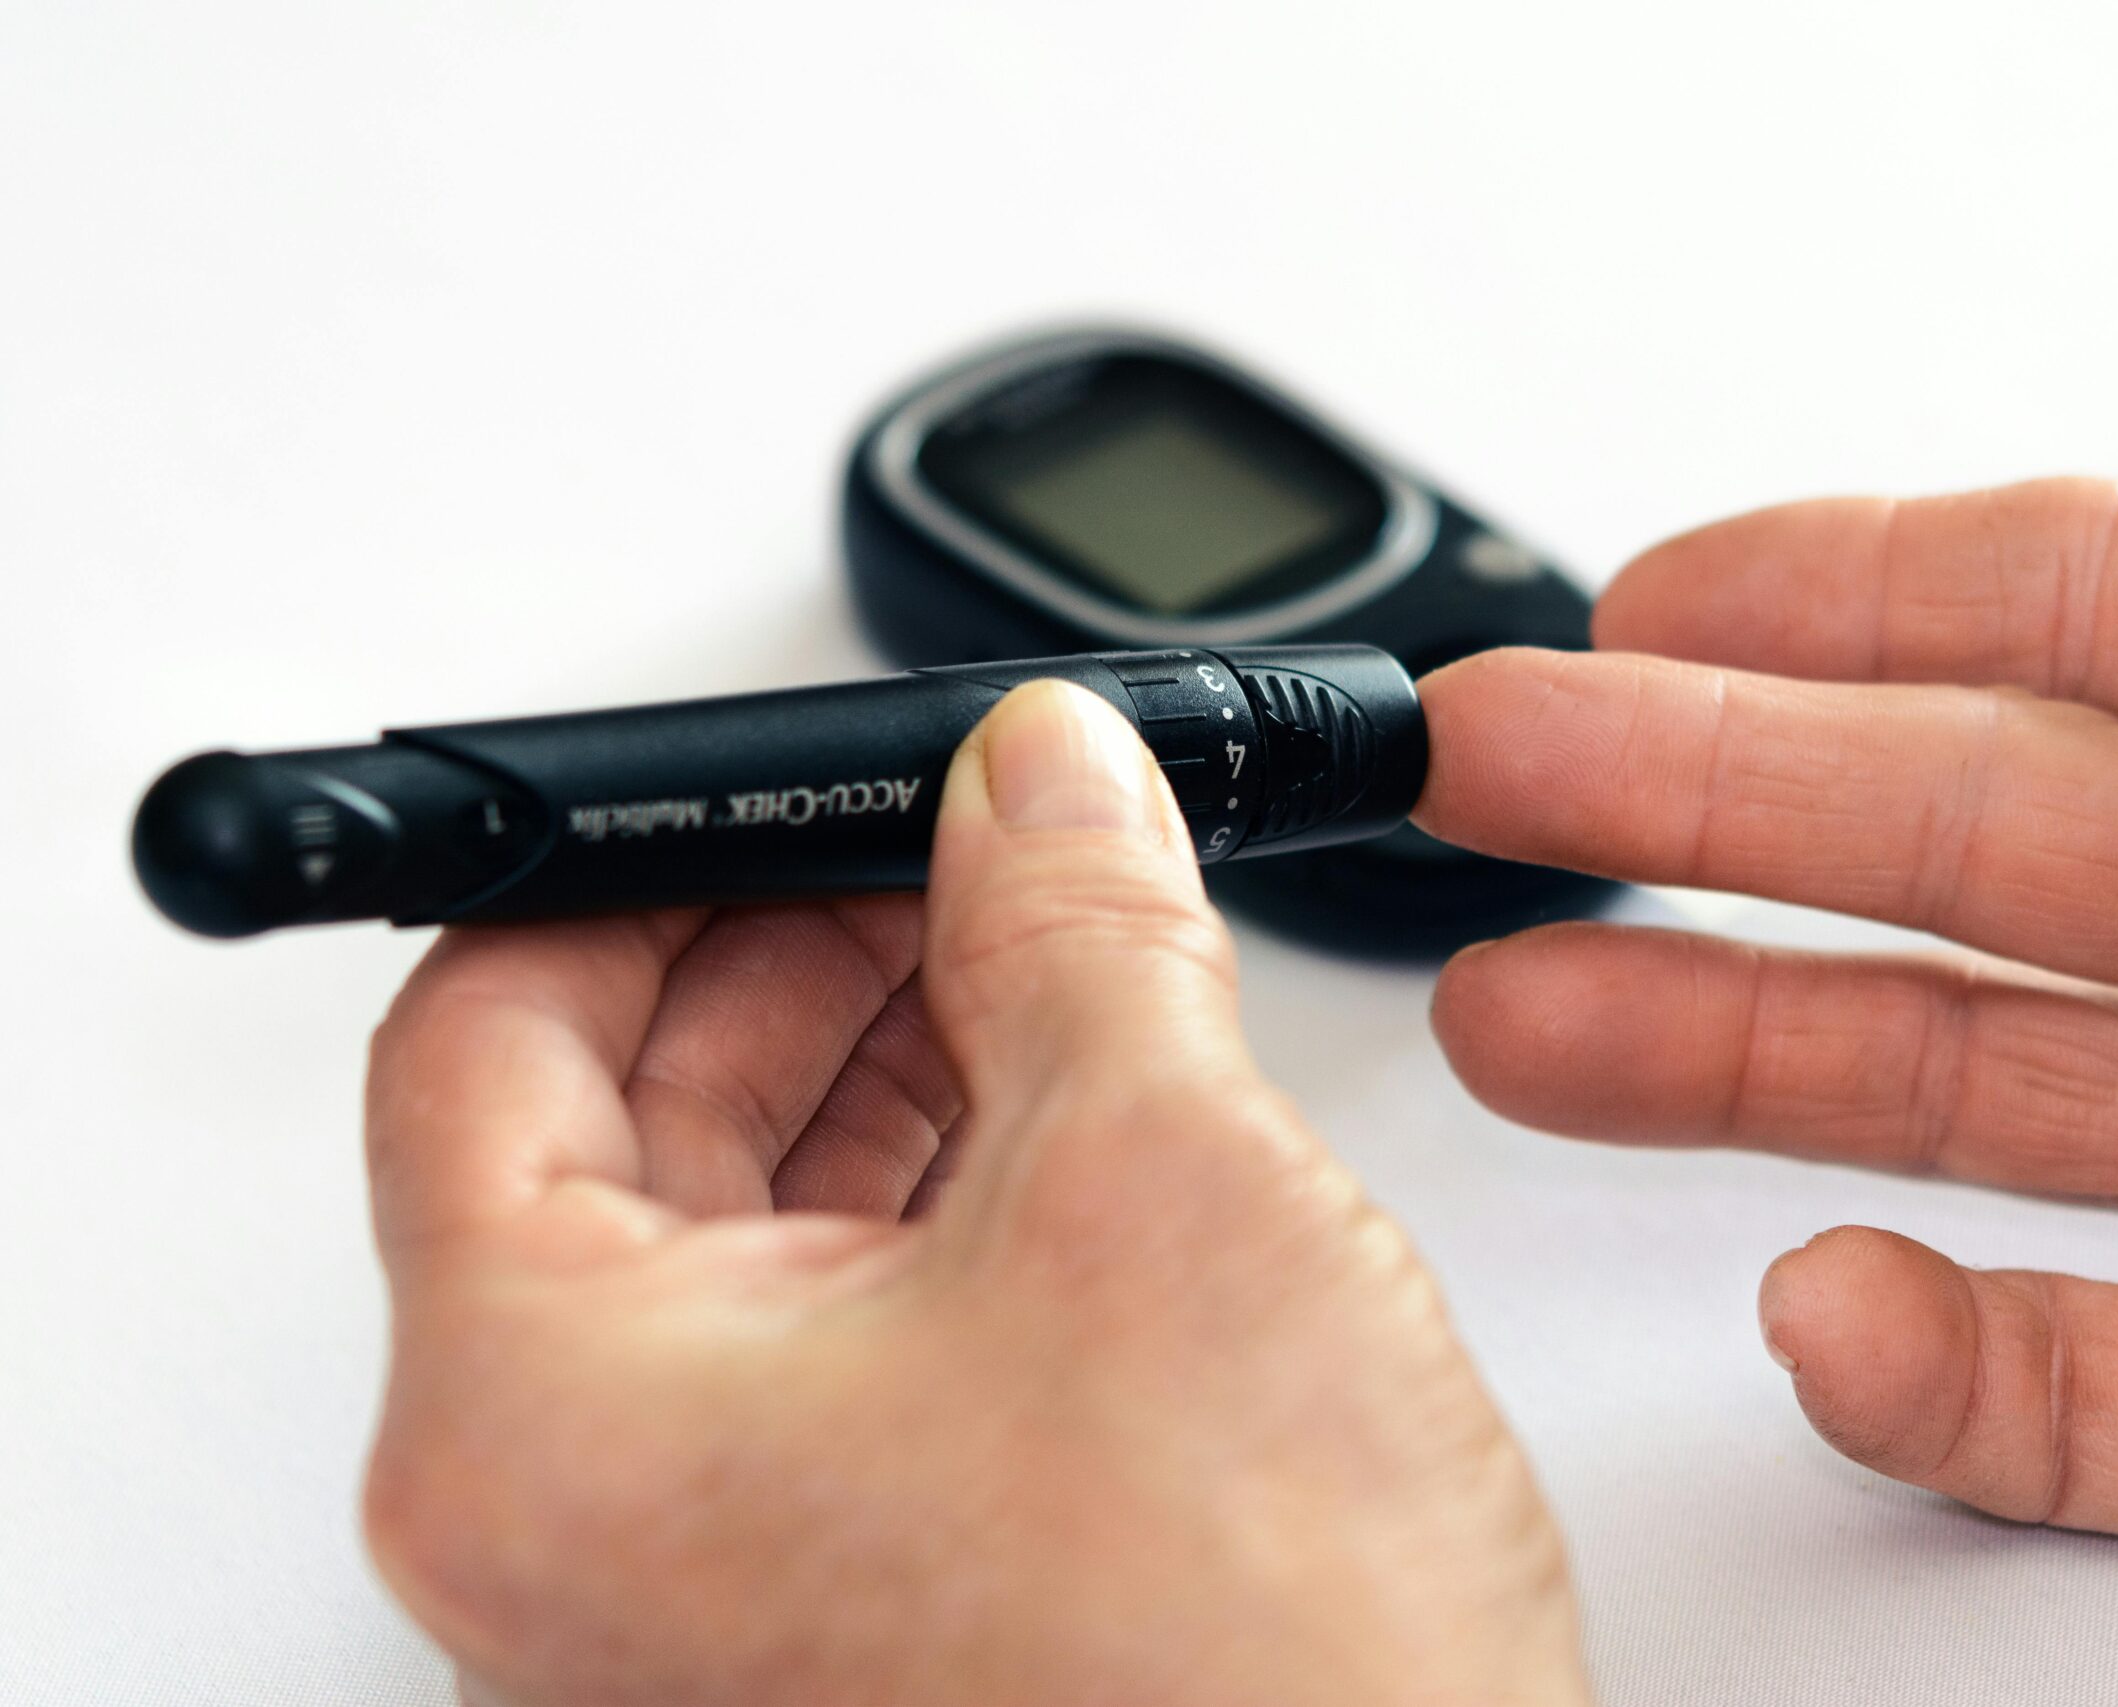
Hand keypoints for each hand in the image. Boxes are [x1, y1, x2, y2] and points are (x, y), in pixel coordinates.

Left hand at [359, 682, 1584, 1706]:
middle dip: (802, 948)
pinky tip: (1066, 1106)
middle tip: (955, 839)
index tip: (786, 790)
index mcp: (545, 1422)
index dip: (643, 864)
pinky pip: (834, 1339)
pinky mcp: (839, 1600)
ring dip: (886, 1060)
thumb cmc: (1252, 1688)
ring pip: (739, 1229)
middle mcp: (577, 1525)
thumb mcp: (1157, 1185)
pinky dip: (936, 1197)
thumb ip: (1074, 923)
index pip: (483, 1034)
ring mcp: (705, 1579)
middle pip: (610, 1123)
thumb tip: (1040, 778)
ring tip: (1043, 947)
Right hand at [1417, 189, 2117, 1676]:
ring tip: (1525, 1031)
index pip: (2096, 613)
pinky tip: (1829, 1320)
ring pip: (1965, 1105)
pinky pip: (2088, 1396)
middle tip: (1492, 781)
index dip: (1851, 592)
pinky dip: (1937, 1377)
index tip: (1646, 595)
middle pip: (1963, 848)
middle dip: (1701, 808)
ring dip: (1729, 1070)